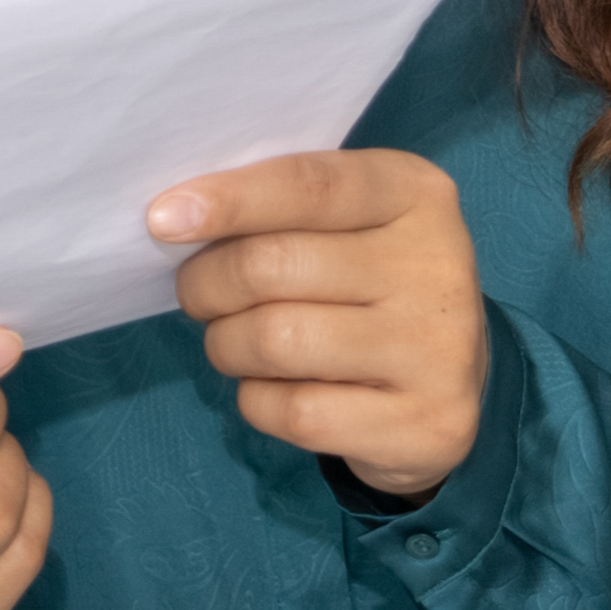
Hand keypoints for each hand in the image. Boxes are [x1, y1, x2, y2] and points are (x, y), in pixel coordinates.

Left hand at [155, 150, 487, 501]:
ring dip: (226, 345)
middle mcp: (438, 266)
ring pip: (273, 341)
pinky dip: (260, 402)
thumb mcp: (343, 224)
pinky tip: (279, 390)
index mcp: (415, 194)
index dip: (229, 200)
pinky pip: (294, 412)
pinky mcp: (425, 424)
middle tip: (200, 294)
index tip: (162, 219)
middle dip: (206, 284)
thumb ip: (278, 206)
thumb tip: (175, 215)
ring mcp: (439, 350)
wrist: (449, 384)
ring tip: (236, 342)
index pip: (309, 185)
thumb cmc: (365, 284)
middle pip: (270, 267)